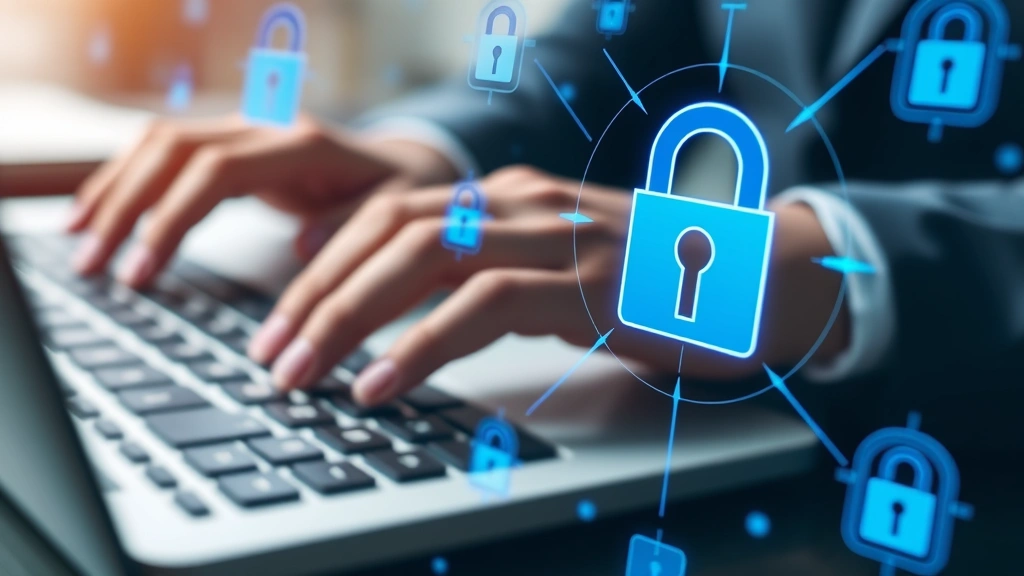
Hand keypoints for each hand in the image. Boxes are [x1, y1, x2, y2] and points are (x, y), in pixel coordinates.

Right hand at [66, 114, 456, 286]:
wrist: (410, 166)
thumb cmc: (404, 198)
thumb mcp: (395, 218)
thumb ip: (353, 230)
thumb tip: (304, 249)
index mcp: (304, 145)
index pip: (218, 171)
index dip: (173, 219)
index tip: (141, 271)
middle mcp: (268, 128)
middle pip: (174, 150)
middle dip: (126, 206)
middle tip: (93, 265)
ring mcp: (248, 131)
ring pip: (162, 145)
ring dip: (116, 190)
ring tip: (79, 244)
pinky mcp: (236, 147)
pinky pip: (170, 154)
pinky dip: (132, 181)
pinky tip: (104, 214)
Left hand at [248, 166, 848, 404]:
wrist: (764, 274)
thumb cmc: (656, 280)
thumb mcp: (558, 269)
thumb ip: (491, 276)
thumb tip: (418, 312)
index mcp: (508, 197)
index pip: (390, 209)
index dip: (325, 258)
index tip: (283, 310)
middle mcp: (523, 203)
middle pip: (388, 228)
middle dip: (314, 293)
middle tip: (270, 353)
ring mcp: (558, 236)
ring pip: (423, 256)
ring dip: (348, 317)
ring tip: (302, 372)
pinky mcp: (591, 283)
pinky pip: (483, 306)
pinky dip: (421, 345)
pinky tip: (382, 383)